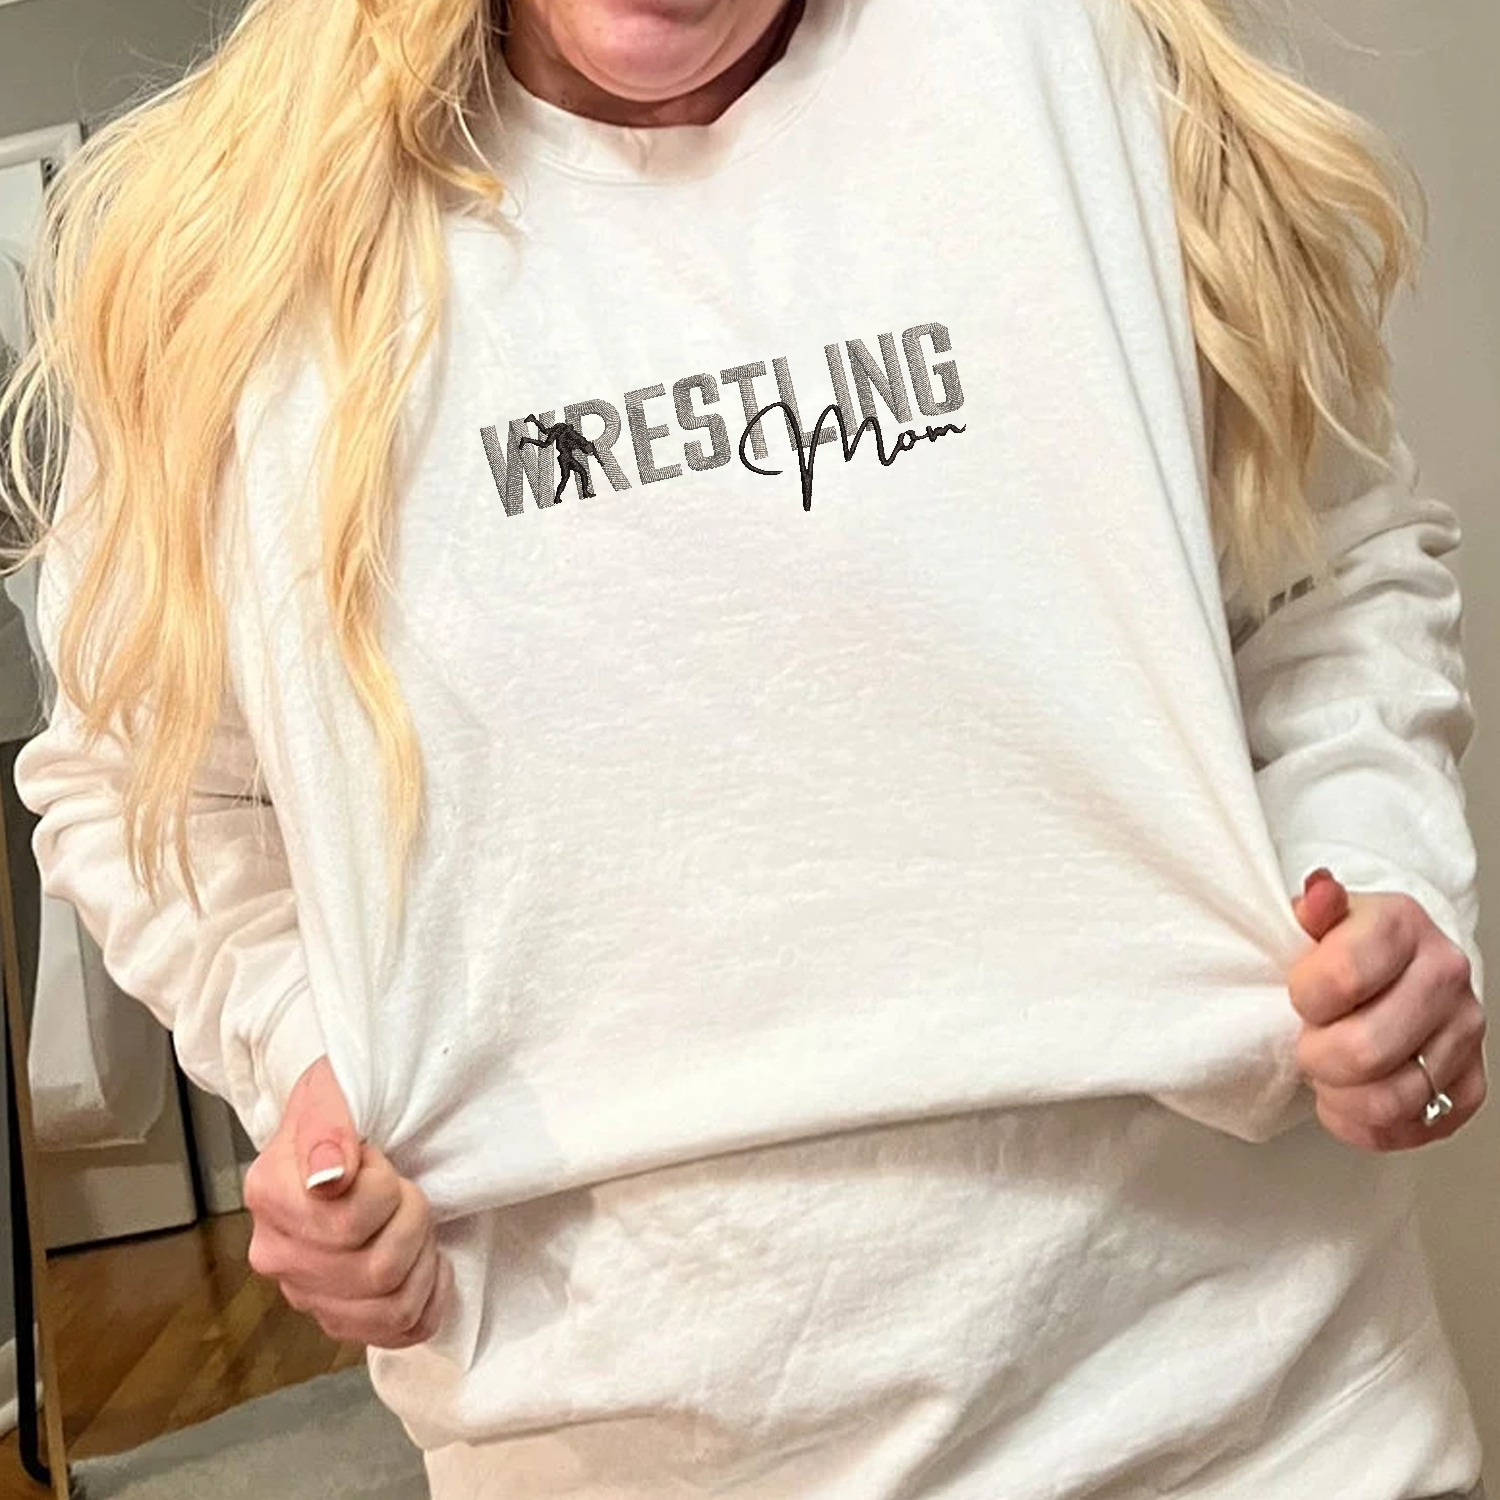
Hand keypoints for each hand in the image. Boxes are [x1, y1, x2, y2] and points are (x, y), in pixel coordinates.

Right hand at [243, 1056, 453, 1348]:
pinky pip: (399, 1332)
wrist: (345, 1135)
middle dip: (412, 1221)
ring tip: (413, 1224)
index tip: (378, 1159)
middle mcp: (277, 1254)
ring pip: (392, 1306)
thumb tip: (328, 1177)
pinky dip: (428, 1297)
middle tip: (405, 1189)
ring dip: (422, 1259)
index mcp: (269, 1195)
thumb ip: (327, 1123)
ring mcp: (306, 1292)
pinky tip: (426, 1262)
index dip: (386, 1189)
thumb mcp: (332, 1090)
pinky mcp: (338, 1315)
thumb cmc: (343, 1113)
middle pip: (378, 1270)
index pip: (350, 1223)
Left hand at [1288, 869, 1487, 1150]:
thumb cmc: (1347, 945)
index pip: (1340, 979)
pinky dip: (1365, 1124)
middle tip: (1309, 1041)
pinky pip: (1410, 1129)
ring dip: (1339, 1096)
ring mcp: (1464, 1032)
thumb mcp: (1321, 917)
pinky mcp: (1469, 1084)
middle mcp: (1444, 977)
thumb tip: (1319, 892)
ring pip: (1387, 1100)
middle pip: (1363, 1052)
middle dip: (1316, 1056)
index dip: (1304, 998)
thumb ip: (1314, 907)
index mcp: (1403, 925)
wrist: (1395, 965)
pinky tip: (1351, 1095)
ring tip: (1328, 1071)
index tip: (1302, 995)